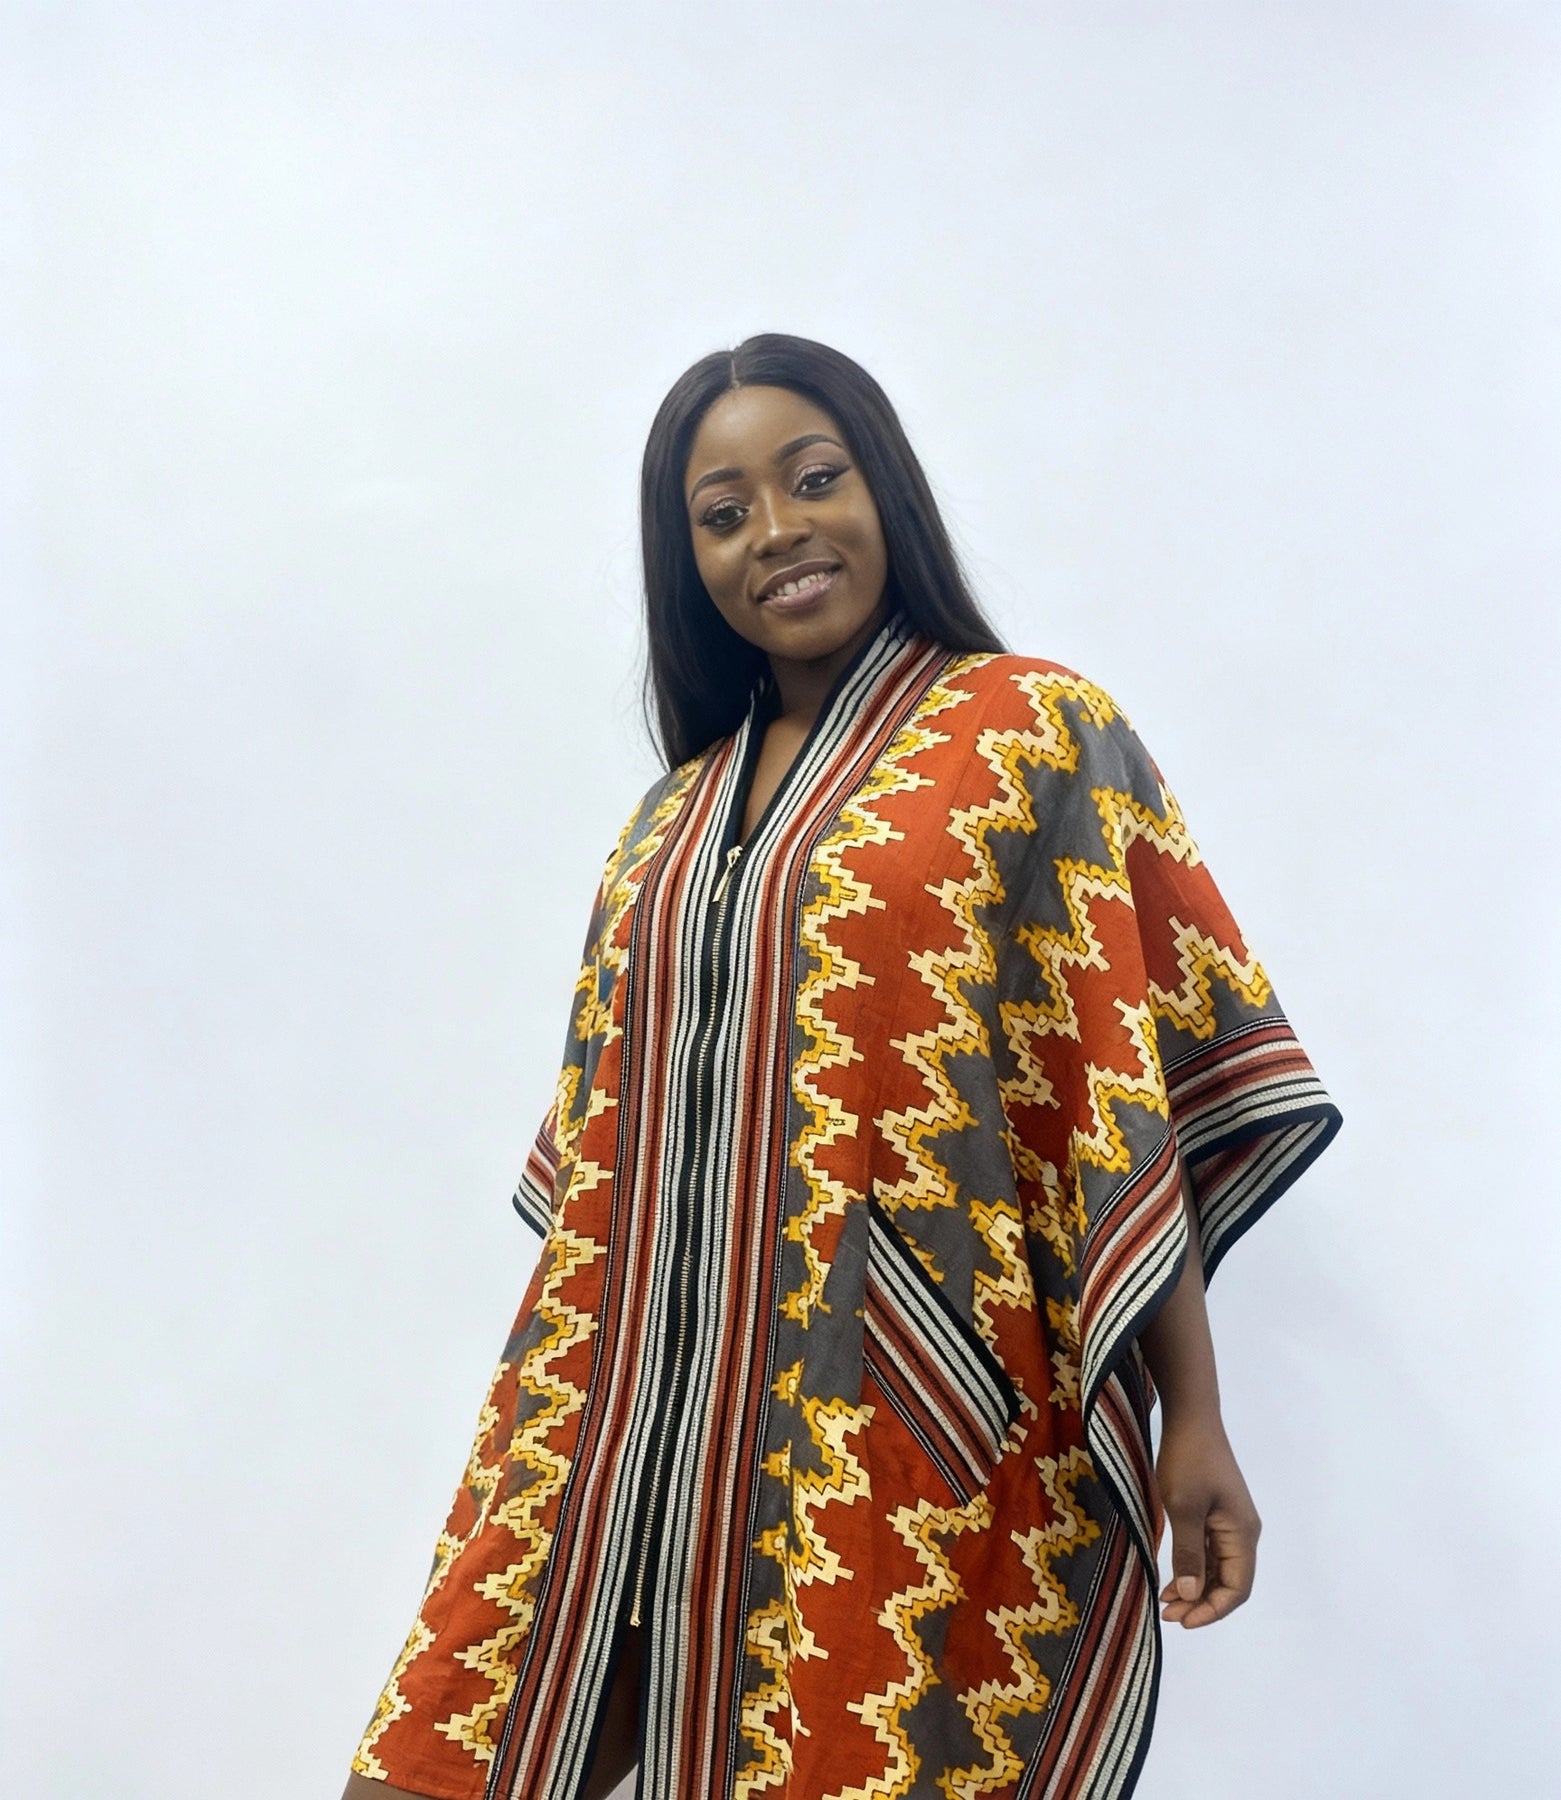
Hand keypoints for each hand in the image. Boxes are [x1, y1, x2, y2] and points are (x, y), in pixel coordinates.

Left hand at [1154, 1410, 1260, 1628]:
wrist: (1190, 1416)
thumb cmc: (1187, 1459)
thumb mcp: (1183, 1508)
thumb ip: (1189, 1554)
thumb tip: (1193, 1596)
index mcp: (1242, 1534)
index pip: (1237, 1588)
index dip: (1212, 1610)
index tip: (1182, 1621)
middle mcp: (1242, 1532)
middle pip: (1229, 1582)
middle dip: (1201, 1603)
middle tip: (1168, 1614)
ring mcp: (1229, 1522)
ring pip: (1218, 1569)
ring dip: (1196, 1588)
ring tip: (1166, 1601)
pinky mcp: (1215, 1513)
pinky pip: (1209, 1551)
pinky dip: (1193, 1568)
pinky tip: (1172, 1578)